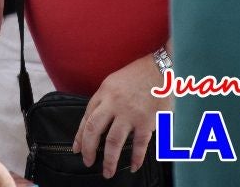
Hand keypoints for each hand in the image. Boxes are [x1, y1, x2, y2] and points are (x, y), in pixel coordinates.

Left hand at [73, 54, 170, 178]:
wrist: (161, 68)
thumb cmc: (138, 74)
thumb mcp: (113, 82)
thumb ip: (104, 100)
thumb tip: (94, 121)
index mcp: (104, 93)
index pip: (86, 118)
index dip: (80, 136)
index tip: (77, 149)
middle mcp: (114, 104)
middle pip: (94, 130)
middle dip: (88, 149)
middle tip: (88, 162)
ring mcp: (130, 113)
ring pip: (114, 141)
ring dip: (109, 160)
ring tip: (107, 172)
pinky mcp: (147, 121)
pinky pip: (139, 144)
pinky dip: (136, 158)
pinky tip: (133, 166)